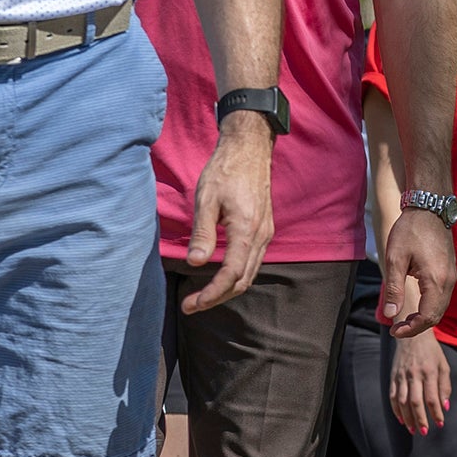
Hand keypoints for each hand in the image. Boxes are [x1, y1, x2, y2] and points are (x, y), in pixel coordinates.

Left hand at [183, 112, 274, 311]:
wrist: (249, 150)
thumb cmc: (225, 171)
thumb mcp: (206, 200)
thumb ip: (202, 233)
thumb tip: (196, 262)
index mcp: (247, 230)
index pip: (232, 273)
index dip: (212, 293)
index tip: (192, 304)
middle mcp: (261, 236)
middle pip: (243, 281)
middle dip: (217, 297)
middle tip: (191, 306)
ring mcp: (265, 234)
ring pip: (249, 274)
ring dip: (227, 289)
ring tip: (202, 296)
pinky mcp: (263, 231)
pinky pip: (252, 262)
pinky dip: (236, 276)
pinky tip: (219, 276)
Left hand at [380, 208, 455, 337]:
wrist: (429, 208)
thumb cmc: (410, 230)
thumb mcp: (395, 259)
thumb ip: (393, 289)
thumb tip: (390, 315)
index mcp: (436, 280)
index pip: (427, 317)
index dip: (411, 329)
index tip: (394, 331)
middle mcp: (449, 281)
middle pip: (436, 316)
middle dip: (416, 327)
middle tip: (396, 329)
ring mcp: (451, 277)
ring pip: (440, 308)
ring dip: (423, 318)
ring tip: (403, 320)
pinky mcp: (450, 272)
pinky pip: (442, 298)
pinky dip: (429, 307)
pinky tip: (414, 304)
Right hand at [390, 330, 449, 434]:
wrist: (412, 335)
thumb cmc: (431, 352)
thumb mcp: (443, 366)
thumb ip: (445, 386)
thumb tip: (445, 407)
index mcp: (429, 372)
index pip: (432, 397)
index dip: (436, 413)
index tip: (440, 424)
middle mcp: (414, 374)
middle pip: (416, 402)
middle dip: (420, 419)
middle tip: (424, 432)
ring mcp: (402, 376)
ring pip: (402, 401)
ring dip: (407, 418)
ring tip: (413, 429)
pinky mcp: (393, 376)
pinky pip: (392, 396)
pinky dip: (396, 410)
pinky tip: (402, 419)